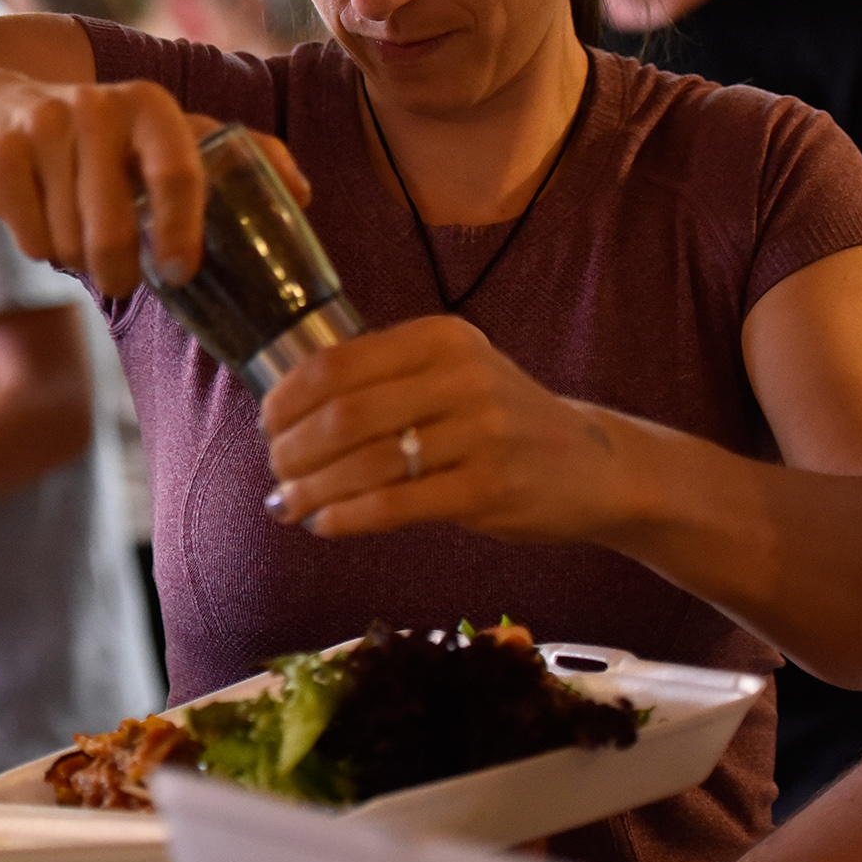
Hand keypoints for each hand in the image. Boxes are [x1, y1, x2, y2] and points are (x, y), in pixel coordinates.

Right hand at [0, 62, 307, 297]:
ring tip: (75, 234)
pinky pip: (31, 237)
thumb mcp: (159, 134)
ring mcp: (46, 127)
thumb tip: (304, 195)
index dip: (184, 230)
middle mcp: (100, 106)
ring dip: (76, 257)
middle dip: (119, 268)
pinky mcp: (1, 153)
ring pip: (72, 240)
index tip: (179, 272)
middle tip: (123, 278)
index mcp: (151, 106)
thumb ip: (228, 157)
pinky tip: (38, 220)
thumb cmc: (95, 141)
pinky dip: (38, 246)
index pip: (180, 172)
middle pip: (116, 227)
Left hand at [260, 316, 621, 542]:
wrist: (593, 465)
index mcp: (441, 338)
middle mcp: (460, 376)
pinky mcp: (488, 488)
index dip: (286, 399)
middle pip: (342, 415)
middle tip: (276, 471)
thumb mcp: (454, 373)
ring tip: (289, 504)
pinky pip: (394, 504)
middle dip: (292, 449)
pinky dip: (346, 517)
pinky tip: (324, 524)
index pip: (336, 364)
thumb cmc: (502, 421)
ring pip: (363, 463)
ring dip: (311, 489)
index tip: (268, 424)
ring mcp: (480, 433)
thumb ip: (385, 378)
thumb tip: (287, 412)